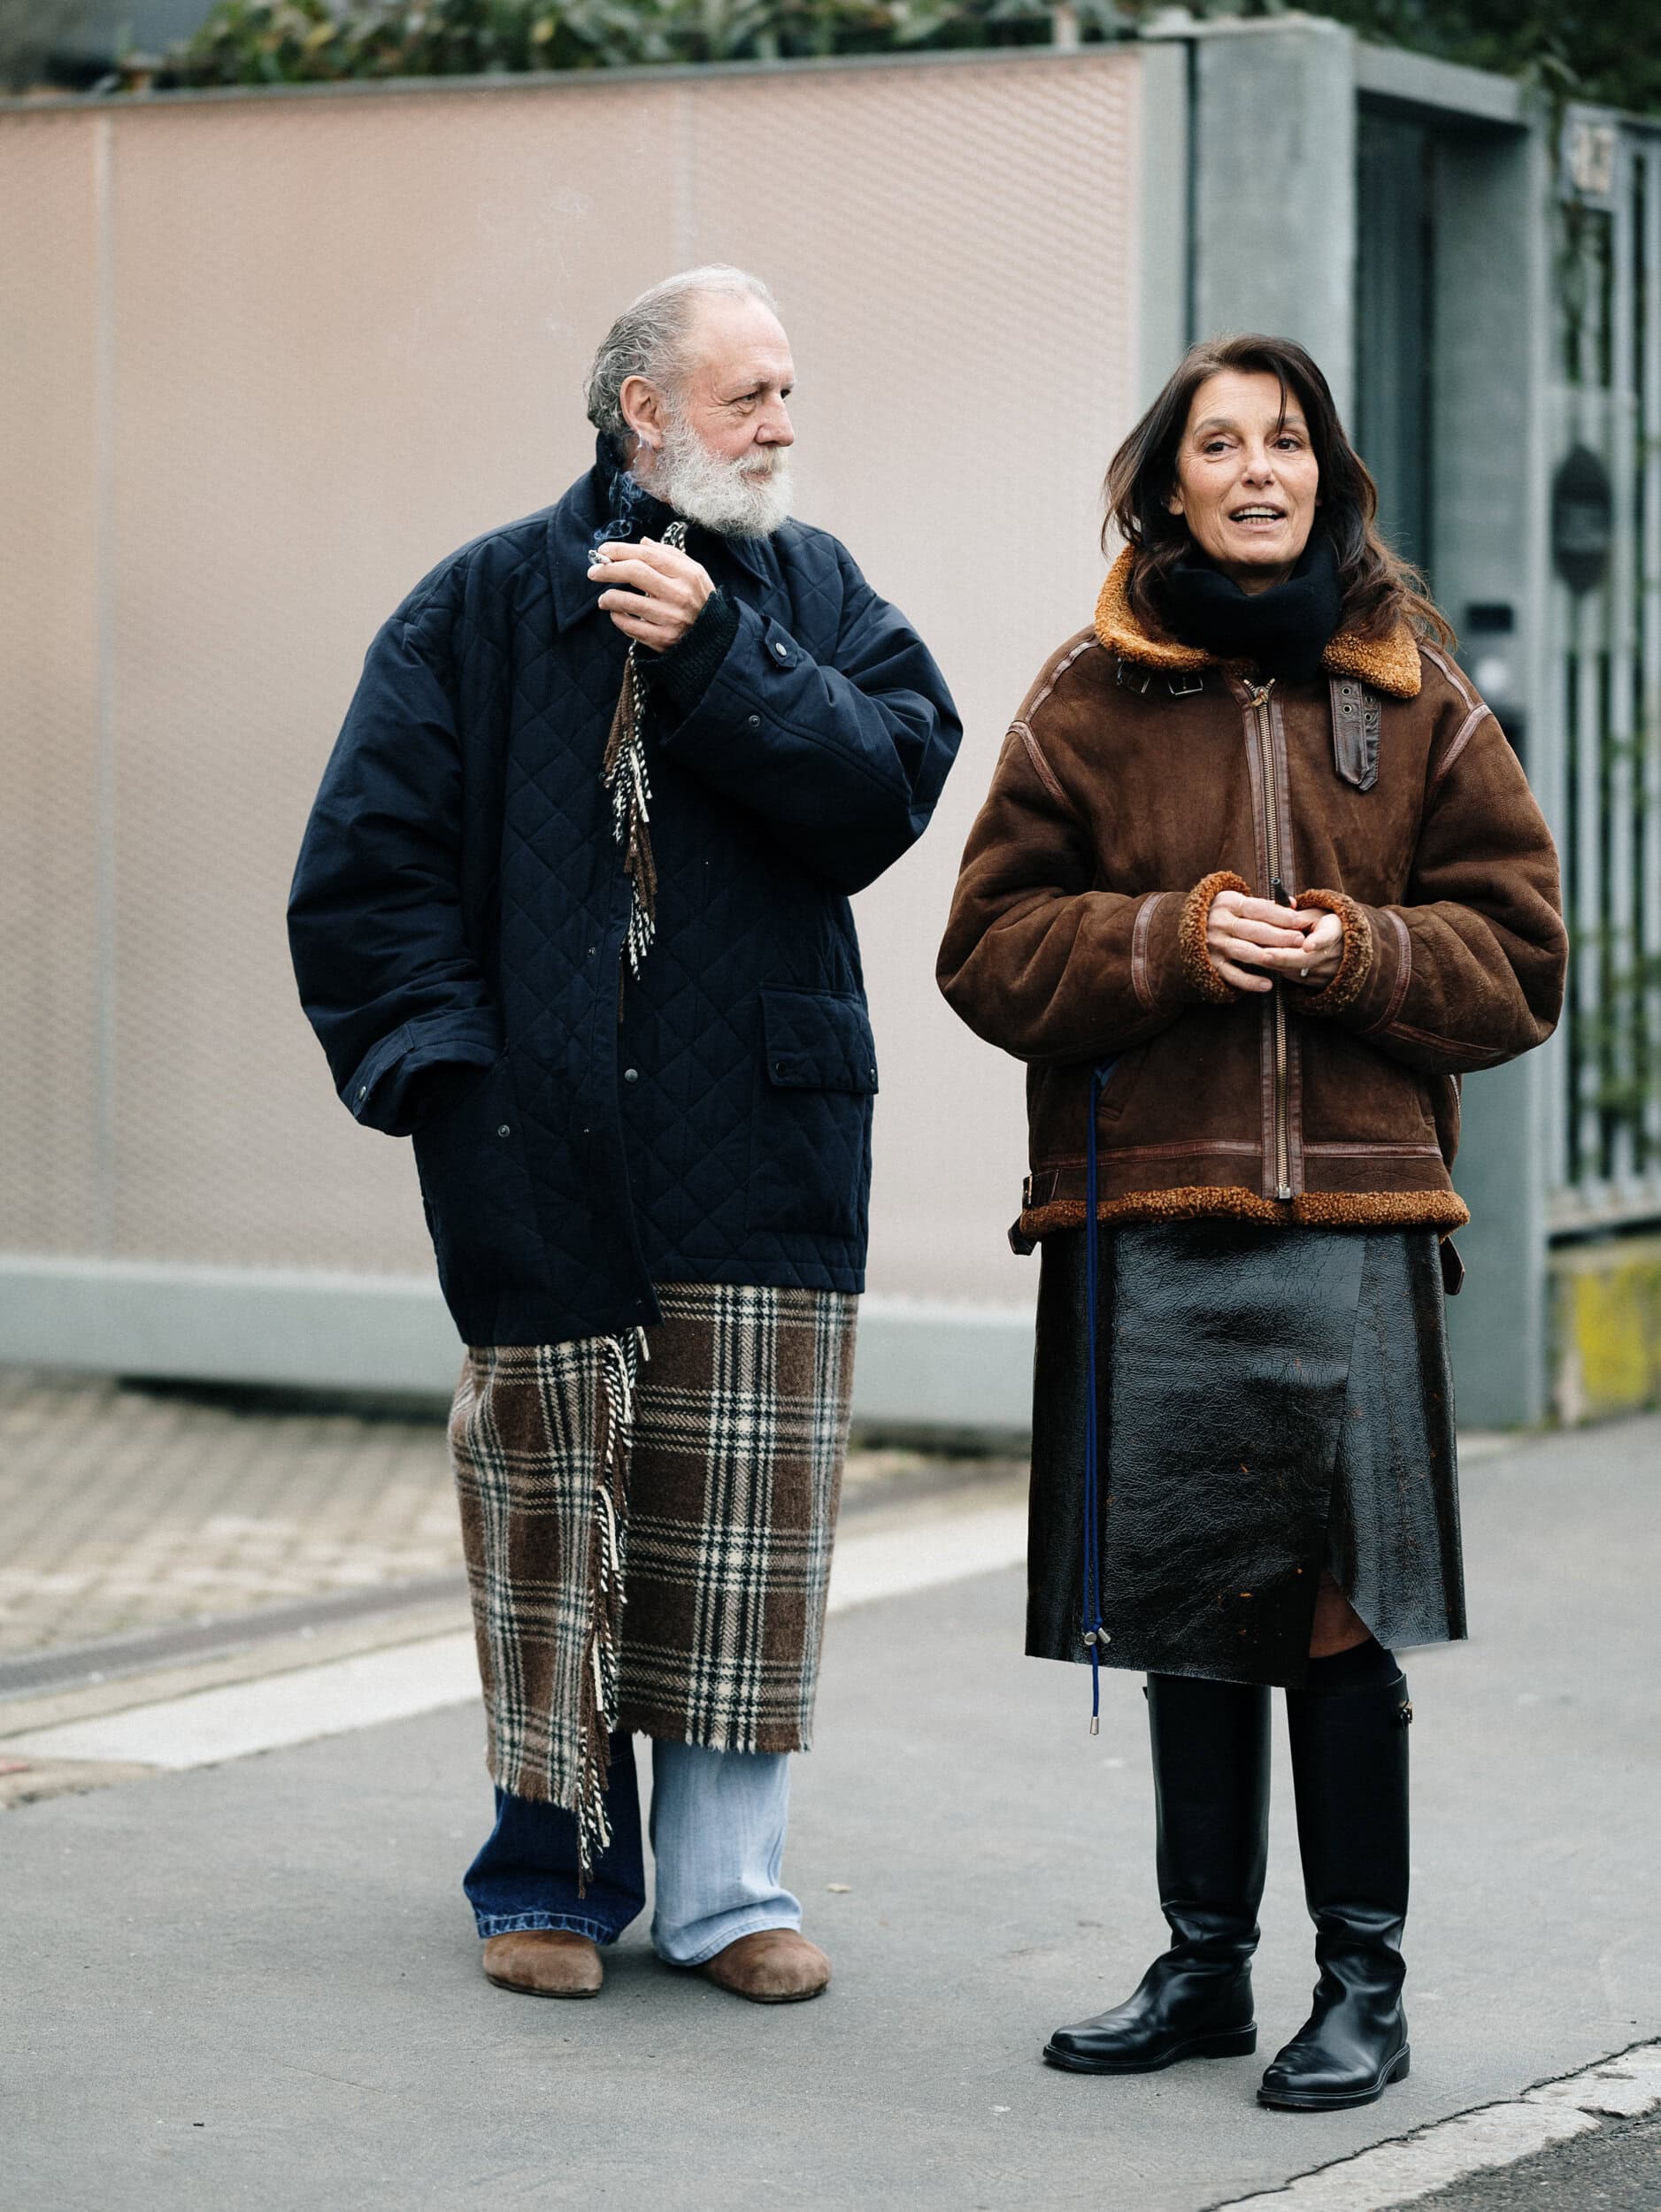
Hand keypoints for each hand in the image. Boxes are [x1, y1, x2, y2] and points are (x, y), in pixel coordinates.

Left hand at [588, 537, 713, 651]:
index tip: (604, 551)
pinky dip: (618, 618)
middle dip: (609, 569)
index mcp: (687, 573)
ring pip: (628, 601)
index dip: (621, 550)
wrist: (715, 639)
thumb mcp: (694, 573)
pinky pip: (630, 626)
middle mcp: (679, 594)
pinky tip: (617, 614)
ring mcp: (671, 618)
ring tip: (604, 598)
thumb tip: (643, 541)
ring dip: (609, 597)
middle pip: (635, 572)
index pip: (647, 554)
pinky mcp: (663, 639)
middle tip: (593, 572)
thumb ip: (669, 555)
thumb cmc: (700, 600)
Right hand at [1207, 891, 1340, 993]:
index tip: (1300, 922)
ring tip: (1288, 958)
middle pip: (1254, 930)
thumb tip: (1293, 904)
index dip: (1281, 916)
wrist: (1186, 927)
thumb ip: (1265, 905)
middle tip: (1300, 940)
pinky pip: (1232, 975)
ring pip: (1245, 951)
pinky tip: (1267, 985)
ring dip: (1269, 955)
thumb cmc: (1224, 914)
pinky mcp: (1211, 964)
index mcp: (1228, 903)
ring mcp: (1215, 945)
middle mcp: (1219, 923)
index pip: (1258, 909)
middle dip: (1280, 936)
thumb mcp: (1238, 902)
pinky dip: (1249, 981)